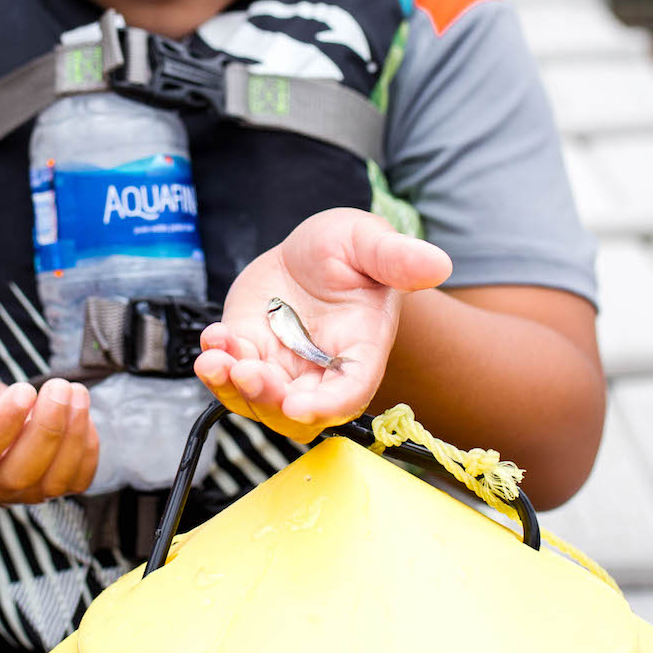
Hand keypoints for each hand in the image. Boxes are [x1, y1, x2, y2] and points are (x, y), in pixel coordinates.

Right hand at [0, 338, 99, 503]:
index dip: (3, 425)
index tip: (25, 389)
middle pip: (17, 475)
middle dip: (47, 430)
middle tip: (60, 387)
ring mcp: (11, 492)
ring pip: (50, 483)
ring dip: (73, 437)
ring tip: (76, 393)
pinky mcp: (41, 487)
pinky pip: (73, 482)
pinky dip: (87, 451)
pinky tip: (82, 415)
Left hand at [193, 208, 451, 440]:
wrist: (310, 251)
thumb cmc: (351, 252)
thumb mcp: (369, 242)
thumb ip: (398, 257)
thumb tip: (438, 263)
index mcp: (360, 351)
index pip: (348, 392)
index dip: (325, 405)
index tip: (298, 404)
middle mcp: (320, 371)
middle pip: (296, 411)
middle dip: (268, 399)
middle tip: (247, 370)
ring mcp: (281, 367)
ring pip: (256, 401)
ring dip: (232, 388)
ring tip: (216, 357)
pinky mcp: (248, 353)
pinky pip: (228, 376)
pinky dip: (215, 366)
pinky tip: (213, 339)